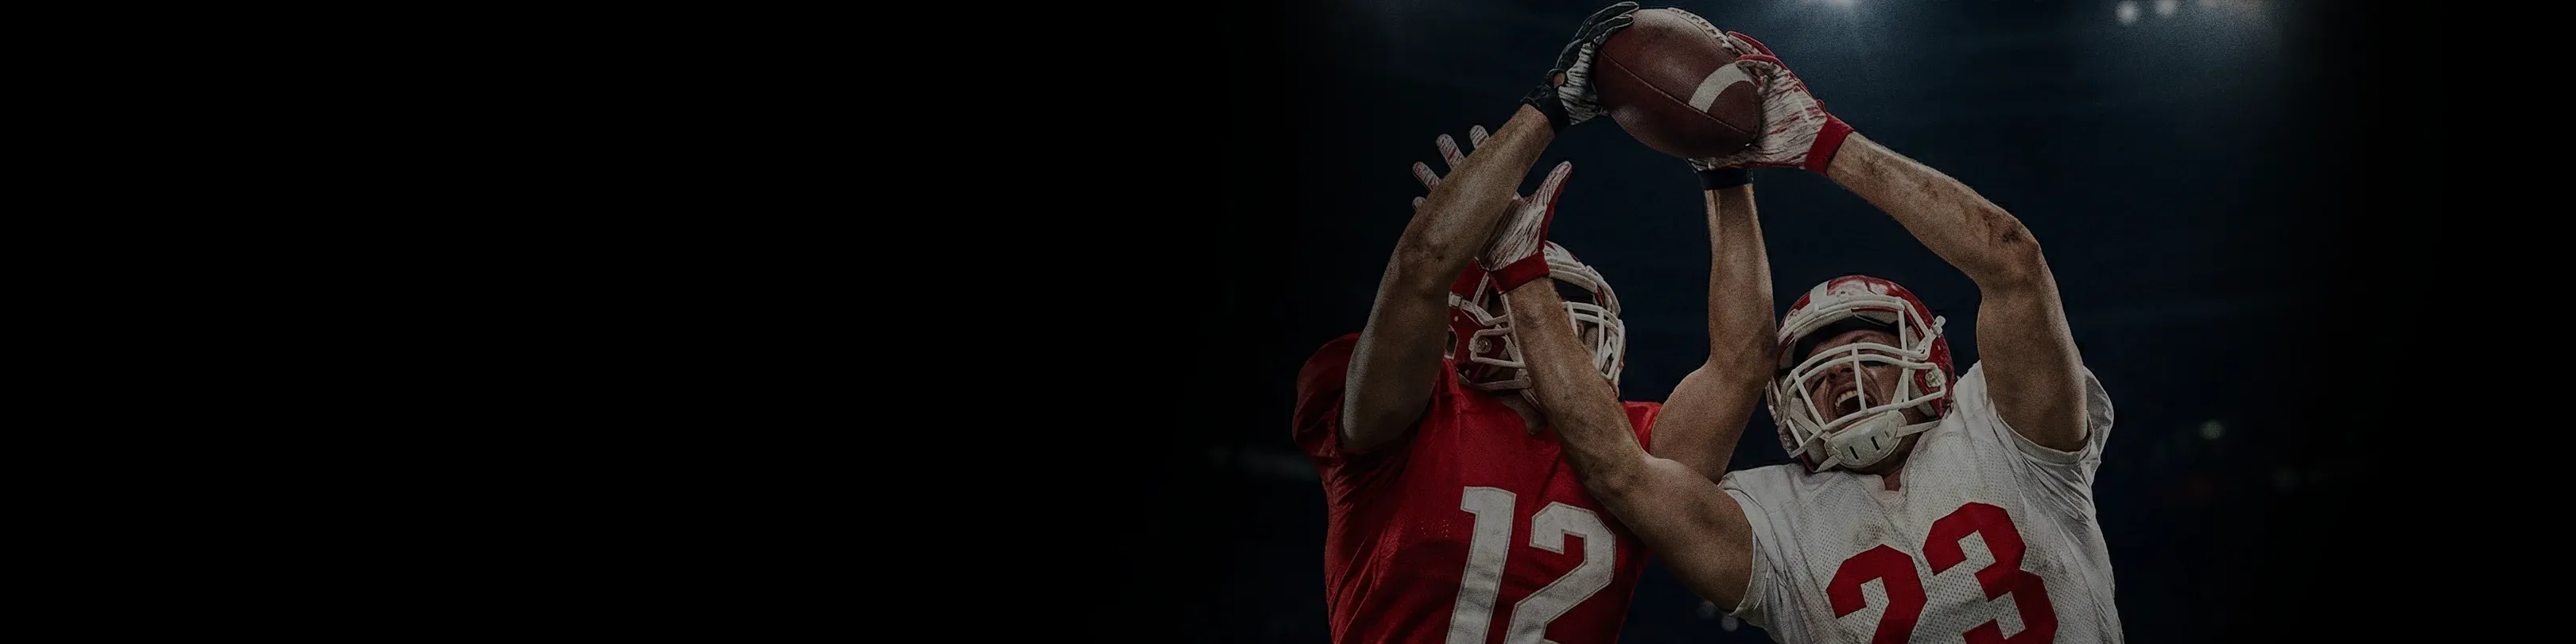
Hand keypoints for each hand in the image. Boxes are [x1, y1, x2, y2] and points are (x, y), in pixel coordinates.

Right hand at [1411, 126, 1572, 292]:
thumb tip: (1567, 165)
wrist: (1512, 269)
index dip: (1481, 145)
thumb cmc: (1527, 241)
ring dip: (1432, 178)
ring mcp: (1469, 216)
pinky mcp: (1459, 231)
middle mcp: (1483, 202)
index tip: (1475, 129)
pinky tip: (1416, 199)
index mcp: (1499, 193)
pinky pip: (1438, 215)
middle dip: (1452, 155)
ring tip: (1419, 165)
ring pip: (1445, 191)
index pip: (1488, 163)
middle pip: (1462, 172)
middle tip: (1442, 139)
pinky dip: (1427, 207)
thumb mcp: (1539, 208)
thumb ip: (1551, 186)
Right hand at [1522, 2, 1638, 131]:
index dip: (1608, 23)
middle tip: (1632, 7)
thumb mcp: (1596, 100)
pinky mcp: (1580, 51)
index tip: (1624, 18)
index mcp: (1579, 56)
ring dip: (1616, 13)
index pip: (1594, 33)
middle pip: (1596, 23)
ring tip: (1633, 8)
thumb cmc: (1573, 107)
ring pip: (1598, 23)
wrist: (1555, 109)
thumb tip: (1626, 103)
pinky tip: (1628, 20)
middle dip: (1613, 12)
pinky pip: (1600, 33)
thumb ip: (1609, 97)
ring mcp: (1577, 48)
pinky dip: (1614, 25)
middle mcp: (1577, 47)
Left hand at [1686, 32, 1855, 173]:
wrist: (1812, 148)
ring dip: (1746, 46)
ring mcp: (1778, 85)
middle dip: (1734, 53)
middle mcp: (1767, 91)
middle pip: (1748, 66)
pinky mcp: (1789, 82)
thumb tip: (1707, 164)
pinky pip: (1772, 65)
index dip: (1725, 75)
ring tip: (1729, 37)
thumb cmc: (1786, 152)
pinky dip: (1757, 60)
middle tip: (1716, 42)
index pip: (1739, 84)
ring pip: (1760, 59)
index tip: (1705, 71)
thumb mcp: (1752, 155)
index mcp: (1758, 105)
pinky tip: (1741, 60)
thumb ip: (1730, 157)